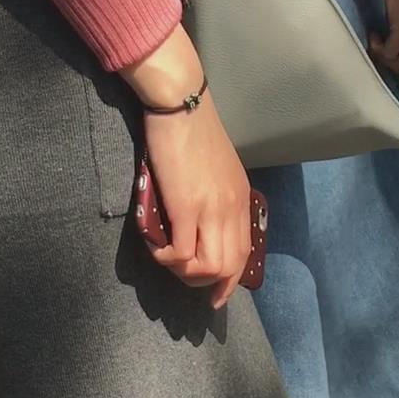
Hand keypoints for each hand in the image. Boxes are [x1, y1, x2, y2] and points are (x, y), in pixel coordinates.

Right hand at [143, 97, 252, 309]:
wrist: (181, 102)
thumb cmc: (192, 129)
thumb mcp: (217, 167)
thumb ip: (215, 195)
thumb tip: (201, 219)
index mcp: (241, 199)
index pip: (244, 252)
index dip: (229, 280)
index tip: (215, 295)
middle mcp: (232, 208)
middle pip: (229, 267)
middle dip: (205, 284)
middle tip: (182, 277)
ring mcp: (211, 209)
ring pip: (208, 267)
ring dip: (184, 273)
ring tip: (166, 257)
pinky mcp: (185, 206)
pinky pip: (180, 252)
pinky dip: (166, 258)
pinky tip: (154, 245)